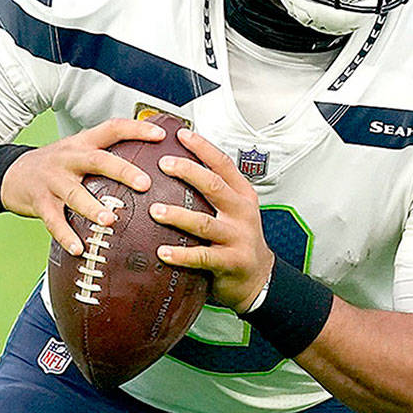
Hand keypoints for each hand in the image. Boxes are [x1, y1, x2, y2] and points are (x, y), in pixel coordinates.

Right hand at [0, 118, 157, 255]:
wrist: (10, 173)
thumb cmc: (56, 165)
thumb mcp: (78, 150)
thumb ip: (106, 154)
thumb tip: (149, 163)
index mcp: (83, 143)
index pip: (112, 128)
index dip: (136, 129)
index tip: (160, 135)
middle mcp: (69, 159)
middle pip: (98, 160)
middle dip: (123, 171)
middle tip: (144, 184)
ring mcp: (53, 181)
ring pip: (75, 194)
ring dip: (93, 208)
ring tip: (110, 220)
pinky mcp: (40, 202)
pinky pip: (54, 220)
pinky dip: (66, 235)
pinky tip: (79, 248)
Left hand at [149, 128, 274, 312]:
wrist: (258, 277)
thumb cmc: (238, 240)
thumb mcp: (234, 210)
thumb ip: (214, 192)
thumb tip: (177, 168)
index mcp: (242, 195)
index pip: (223, 164)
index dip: (203, 147)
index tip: (182, 134)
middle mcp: (242, 212)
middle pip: (214, 185)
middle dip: (188, 172)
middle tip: (163, 163)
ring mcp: (238, 237)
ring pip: (204, 222)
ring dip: (177, 215)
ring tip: (154, 211)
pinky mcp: (231, 261)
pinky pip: (202, 257)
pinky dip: (181, 254)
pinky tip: (162, 252)